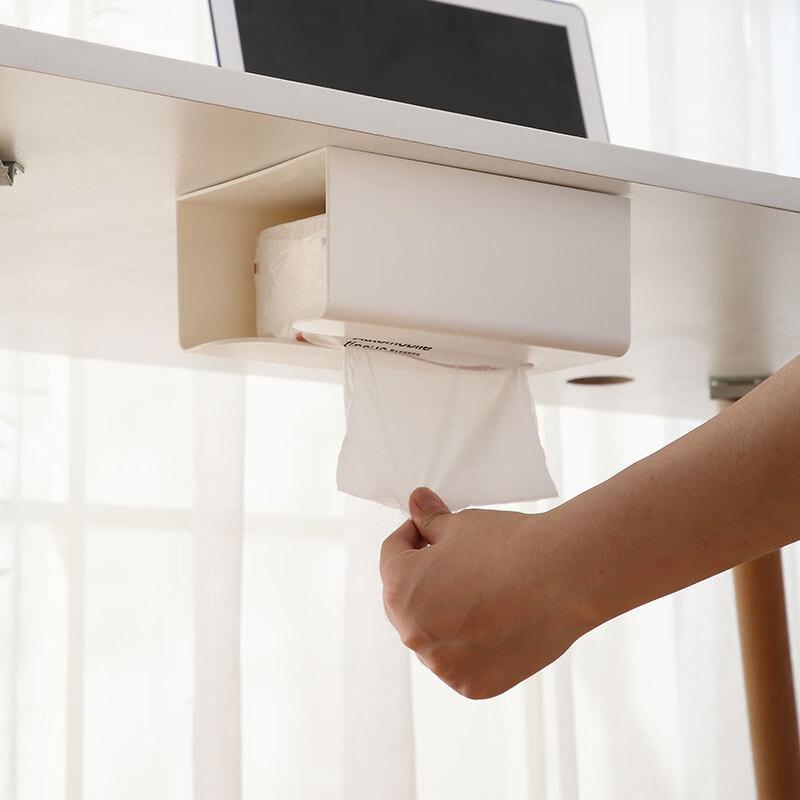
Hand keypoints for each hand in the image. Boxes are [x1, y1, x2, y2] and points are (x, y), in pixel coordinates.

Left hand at [380, 487, 596, 698]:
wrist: (563, 578)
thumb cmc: (508, 547)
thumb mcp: (460, 524)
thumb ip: (430, 521)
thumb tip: (417, 503)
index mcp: (400, 589)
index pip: (392, 558)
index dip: (411, 537)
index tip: (428, 532)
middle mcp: (412, 633)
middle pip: (405, 601)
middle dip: (422, 579)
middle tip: (451, 561)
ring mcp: (442, 664)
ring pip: (432, 636)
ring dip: (444, 616)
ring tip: (479, 593)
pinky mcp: (471, 685)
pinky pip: (458, 662)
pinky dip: (469, 646)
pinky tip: (495, 622)